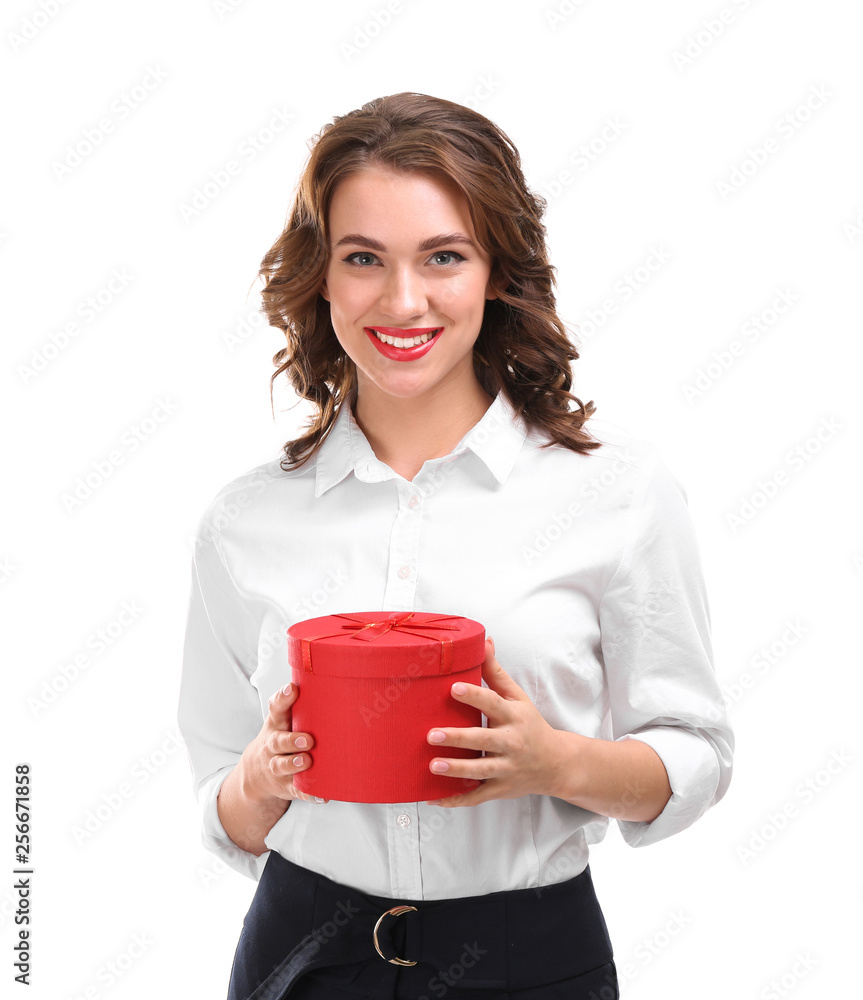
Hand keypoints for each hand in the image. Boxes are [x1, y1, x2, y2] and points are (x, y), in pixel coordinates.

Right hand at [239, 683, 327, 804]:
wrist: (257, 773)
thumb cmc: (281, 736)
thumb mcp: (283, 720)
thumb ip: (301, 705)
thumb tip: (331, 680)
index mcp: (275, 725)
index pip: (276, 708)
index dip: (283, 698)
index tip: (292, 689)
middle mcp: (272, 746)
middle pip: (277, 742)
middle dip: (291, 740)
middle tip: (307, 739)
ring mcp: (277, 767)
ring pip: (282, 766)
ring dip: (294, 764)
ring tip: (307, 762)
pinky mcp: (285, 786)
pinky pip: (296, 790)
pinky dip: (308, 793)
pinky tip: (321, 795)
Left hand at [425, 638, 565, 807]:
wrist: (556, 763)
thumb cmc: (529, 724)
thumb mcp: (517, 697)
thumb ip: (495, 672)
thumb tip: (484, 640)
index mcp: (513, 716)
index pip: (492, 703)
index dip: (474, 696)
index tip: (453, 688)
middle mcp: (511, 743)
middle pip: (483, 740)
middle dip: (458, 739)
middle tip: (432, 734)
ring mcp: (506, 768)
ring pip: (480, 771)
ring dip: (456, 770)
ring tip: (433, 766)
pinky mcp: (501, 789)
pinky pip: (476, 797)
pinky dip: (455, 800)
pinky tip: (432, 799)